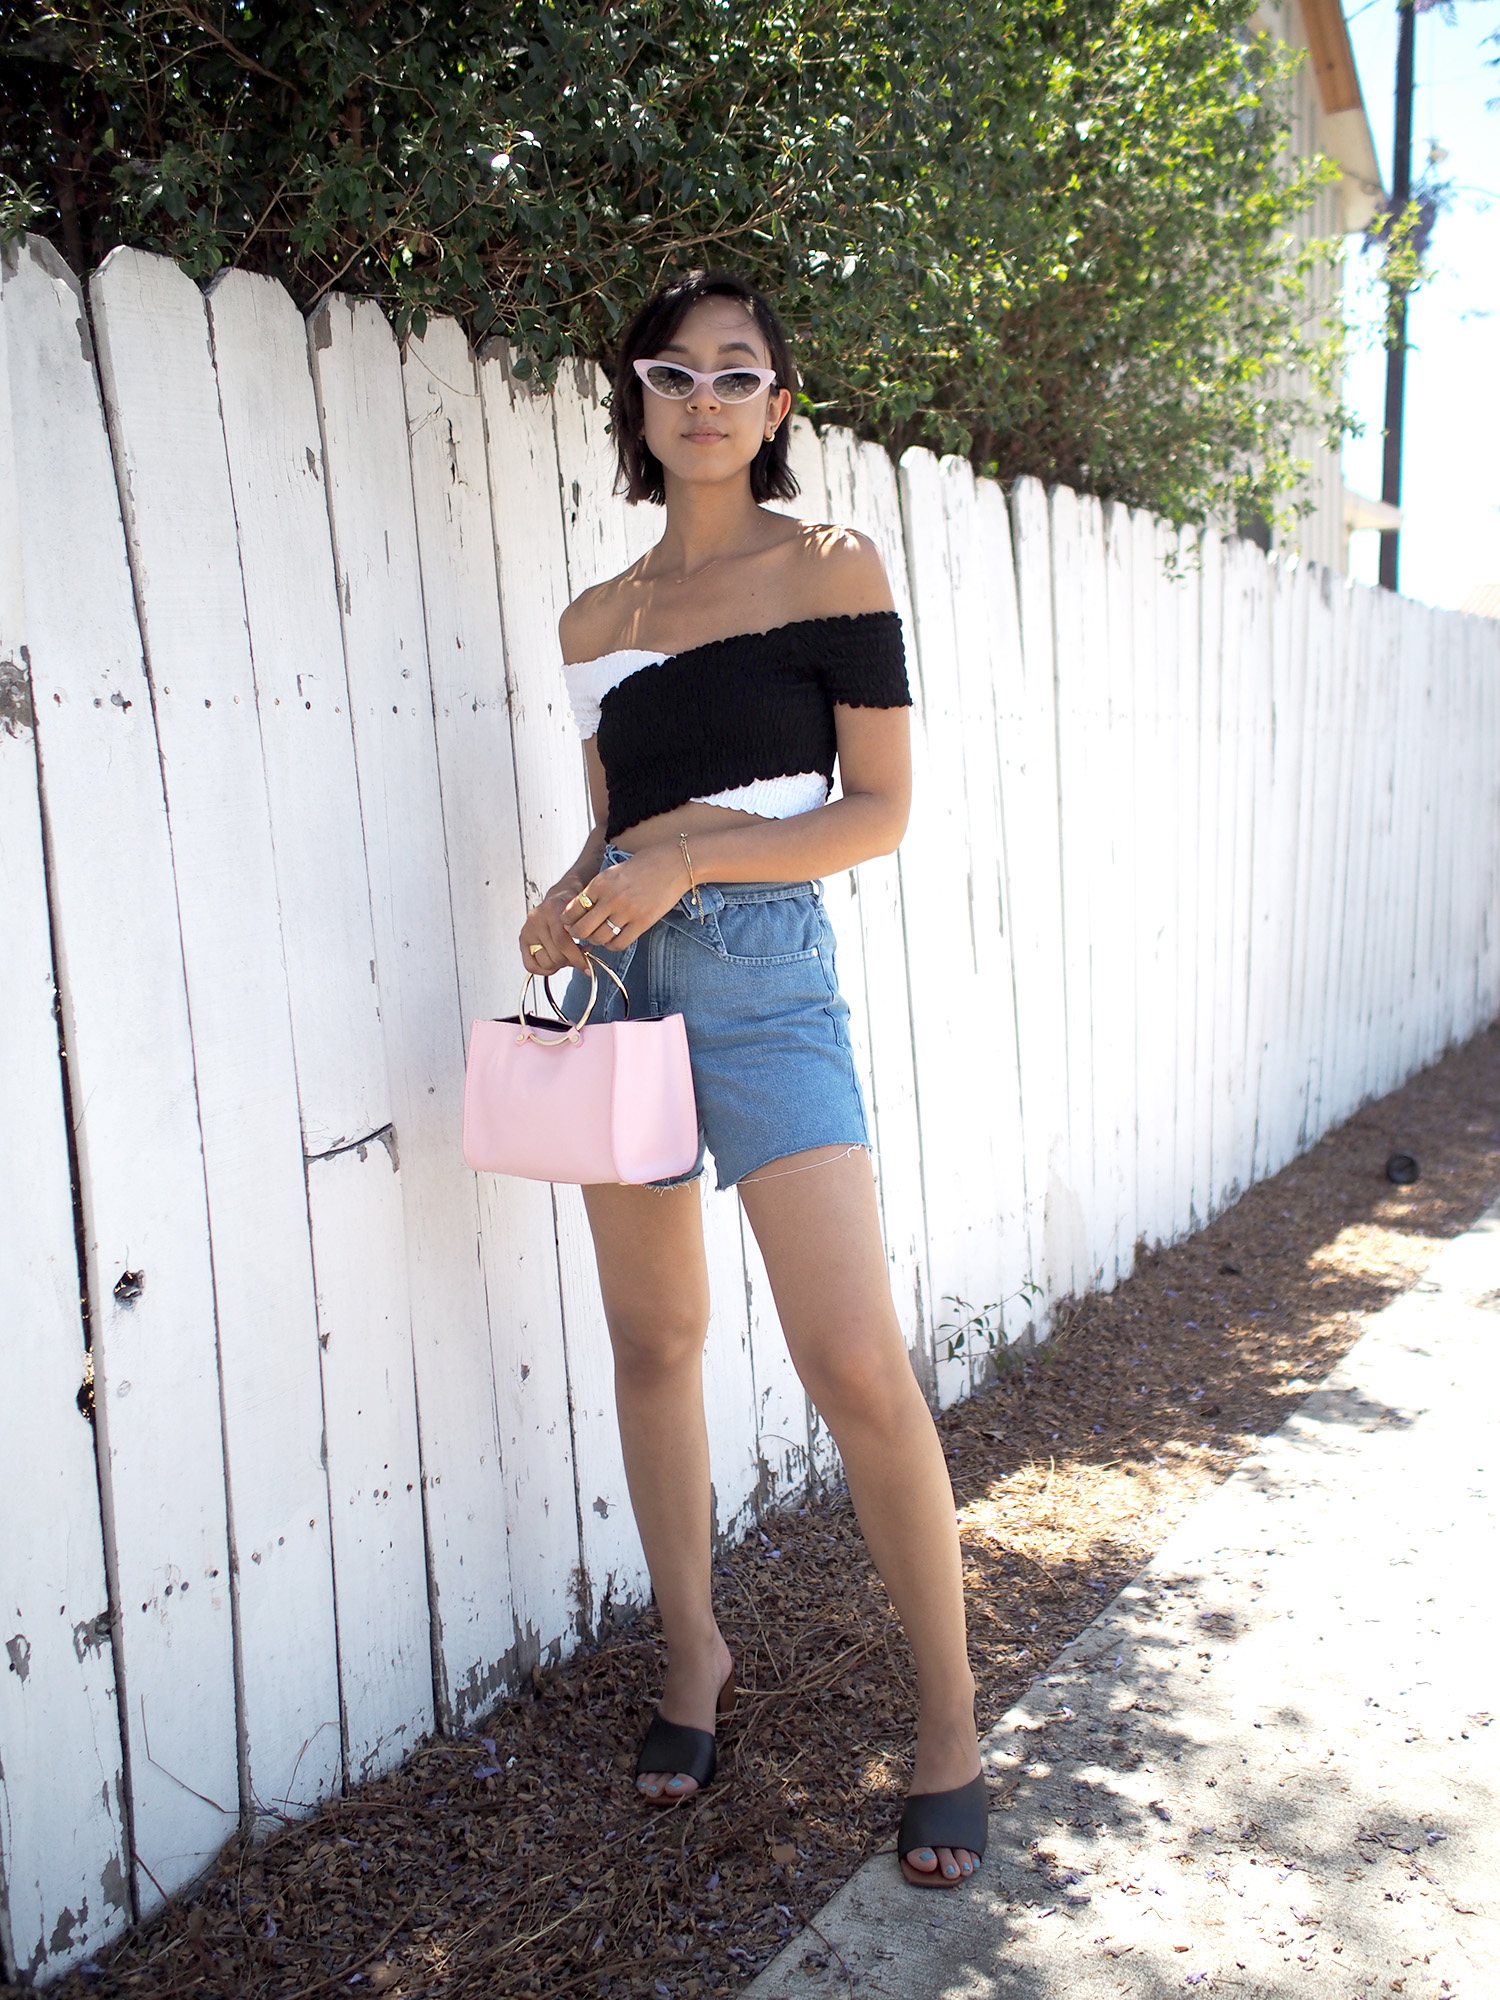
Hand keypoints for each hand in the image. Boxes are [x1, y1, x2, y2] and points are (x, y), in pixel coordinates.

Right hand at [517, 889, 591, 977]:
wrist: (561, 896)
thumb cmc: (573, 908)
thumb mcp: (583, 915)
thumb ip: (584, 934)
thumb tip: (587, 963)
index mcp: (553, 909)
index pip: (563, 943)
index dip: (577, 959)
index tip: (588, 966)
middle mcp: (537, 918)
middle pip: (555, 955)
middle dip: (570, 961)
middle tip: (578, 958)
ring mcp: (528, 929)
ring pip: (545, 961)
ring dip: (559, 965)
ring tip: (567, 956)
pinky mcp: (523, 939)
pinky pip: (530, 965)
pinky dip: (544, 969)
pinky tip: (554, 963)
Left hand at [559, 844, 690, 952]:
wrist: (674, 863)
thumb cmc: (643, 866)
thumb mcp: (613, 872)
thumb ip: (596, 890)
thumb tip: (578, 910)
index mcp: (600, 883)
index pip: (572, 910)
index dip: (568, 920)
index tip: (572, 923)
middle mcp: (611, 898)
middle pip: (582, 929)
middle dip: (578, 935)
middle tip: (582, 934)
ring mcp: (627, 911)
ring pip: (600, 938)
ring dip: (596, 941)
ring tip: (599, 936)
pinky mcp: (643, 922)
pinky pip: (620, 943)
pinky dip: (613, 945)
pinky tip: (614, 939)